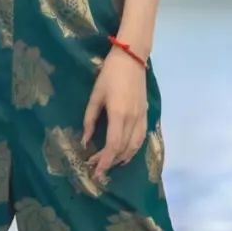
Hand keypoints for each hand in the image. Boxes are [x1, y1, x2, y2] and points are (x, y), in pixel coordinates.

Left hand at [82, 46, 147, 177]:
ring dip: (122, 158)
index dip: (104, 161)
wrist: (132, 58)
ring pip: (134, 146)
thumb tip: (85, 141)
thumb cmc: (109, 75)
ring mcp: (141, 117)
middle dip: (109, 162)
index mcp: (118, 114)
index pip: (113, 145)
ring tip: (109, 164)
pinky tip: (125, 154)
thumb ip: (89, 120)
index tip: (95, 172)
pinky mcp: (145, 114)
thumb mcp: (95, 96)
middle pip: (123, 149)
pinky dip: (133, 150)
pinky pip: (140, 138)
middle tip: (96, 168)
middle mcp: (132, 119)